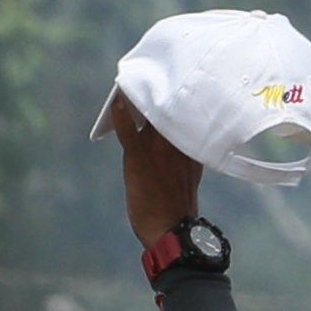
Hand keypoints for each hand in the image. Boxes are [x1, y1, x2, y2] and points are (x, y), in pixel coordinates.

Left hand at [110, 96, 202, 246]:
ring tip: (134, 87)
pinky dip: (120, 113)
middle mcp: (178, 143)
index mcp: (194, 148)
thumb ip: (185, 154)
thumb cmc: (178, 208)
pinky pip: (127, 128)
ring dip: (139, 101)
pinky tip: (117, 100)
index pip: (186, 115)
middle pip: (167, 109)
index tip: (175, 86)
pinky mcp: (139, 155)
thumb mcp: (190, 176)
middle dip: (160, 95)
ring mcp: (158, 148)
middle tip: (153, 80)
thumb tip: (175, 140)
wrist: (170, 230)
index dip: (179, 99)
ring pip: (147, 114)